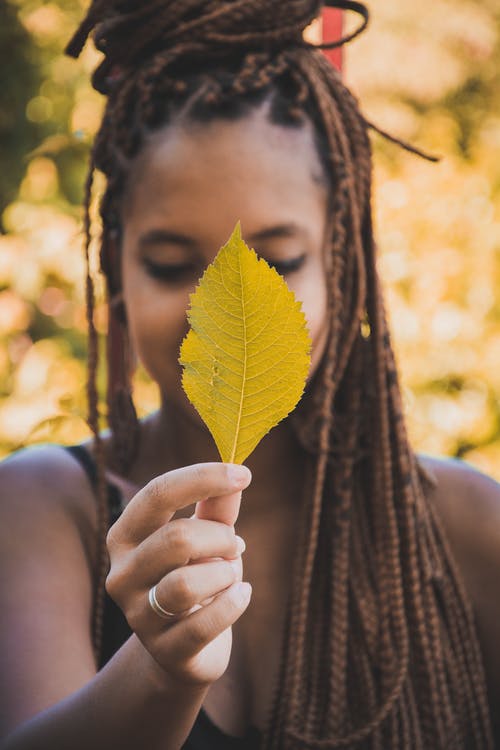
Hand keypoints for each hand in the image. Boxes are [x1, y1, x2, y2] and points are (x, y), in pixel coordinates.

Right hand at [105, 463, 251, 685]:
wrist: (187, 647)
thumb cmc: (196, 576)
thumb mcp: (206, 537)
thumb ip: (217, 507)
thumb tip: (237, 471)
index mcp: (125, 536)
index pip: (157, 493)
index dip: (203, 478)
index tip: (244, 473)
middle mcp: (121, 574)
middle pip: (176, 538)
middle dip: (220, 537)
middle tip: (234, 545)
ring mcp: (138, 616)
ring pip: (185, 584)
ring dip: (224, 573)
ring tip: (230, 575)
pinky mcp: (163, 651)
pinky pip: (203, 624)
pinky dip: (233, 603)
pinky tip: (240, 595)